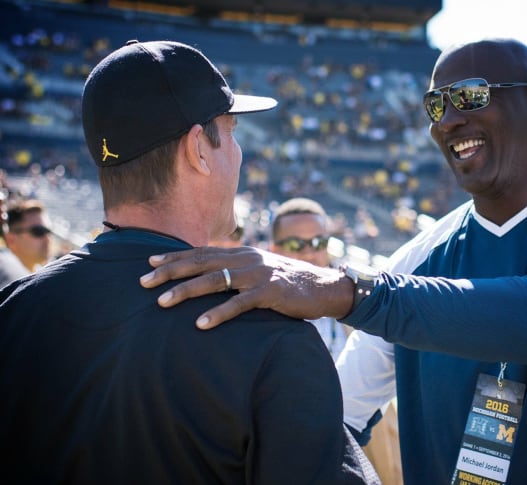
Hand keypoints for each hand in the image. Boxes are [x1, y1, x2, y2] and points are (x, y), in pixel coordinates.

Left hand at [139, 246, 354, 328]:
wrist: (323, 287)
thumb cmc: (287, 283)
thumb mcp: (259, 271)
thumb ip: (236, 271)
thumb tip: (210, 277)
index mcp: (241, 253)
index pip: (201, 253)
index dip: (175, 257)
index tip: (149, 262)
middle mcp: (246, 259)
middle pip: (201, 263)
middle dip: (170, 271)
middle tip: (142, 281)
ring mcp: (258, 275)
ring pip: (215, 280)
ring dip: (186, 291)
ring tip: (162, 302)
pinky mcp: (270, 293)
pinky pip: (239, 303)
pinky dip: (219, 313)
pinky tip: (201, 323)